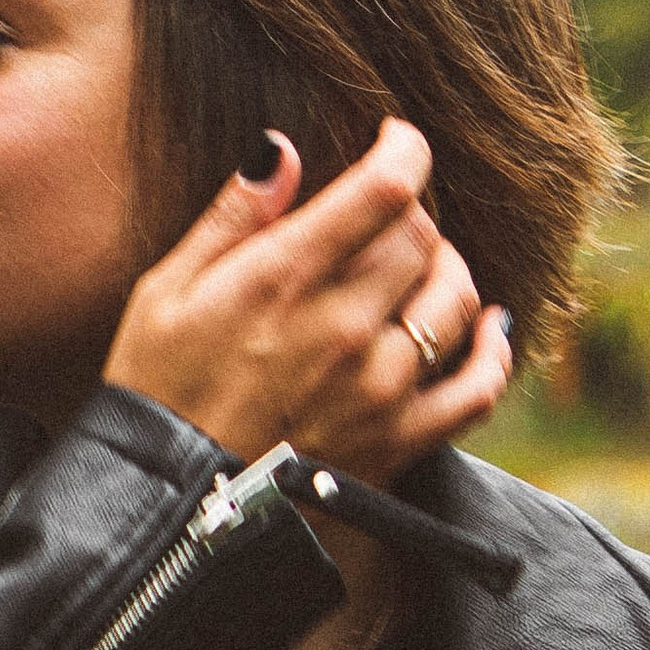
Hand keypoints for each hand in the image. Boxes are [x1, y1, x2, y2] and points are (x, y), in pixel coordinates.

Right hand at [102, 118, 511, 483]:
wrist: (166, 509)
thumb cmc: (157, 390)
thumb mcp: (167, 289)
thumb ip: (233, 217)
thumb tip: (281, 147)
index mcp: (283, 277)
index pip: (384, 188)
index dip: (404, 148)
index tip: (396, 140)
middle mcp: (342, 326)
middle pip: (422, 237)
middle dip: (409, 213)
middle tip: (385, 217)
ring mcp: (378, 387)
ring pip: (454, 299)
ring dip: (447, 269)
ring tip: (420, 267)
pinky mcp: (398, 441)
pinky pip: (476, 389)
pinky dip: (492, 352)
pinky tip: (486, 328)